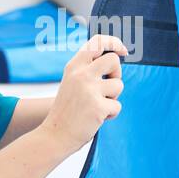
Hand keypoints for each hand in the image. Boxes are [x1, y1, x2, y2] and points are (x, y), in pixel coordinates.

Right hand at [39, 34, 126, 156]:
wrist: (55, 135)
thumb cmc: (67, 110)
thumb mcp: (72, 82)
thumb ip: (88, 70)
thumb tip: (115, 59)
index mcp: (74, 66)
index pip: (97, 42)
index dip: (114, 42)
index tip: (123, 50)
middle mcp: (81, 75)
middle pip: (113, 60)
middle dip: (117, 73)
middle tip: (108, 86)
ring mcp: (89, 90)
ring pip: (119, 85)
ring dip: (113, 97)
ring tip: (97, 105)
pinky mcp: (98, 107)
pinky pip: (117, 106)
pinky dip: (111, 114)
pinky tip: (97, 118)